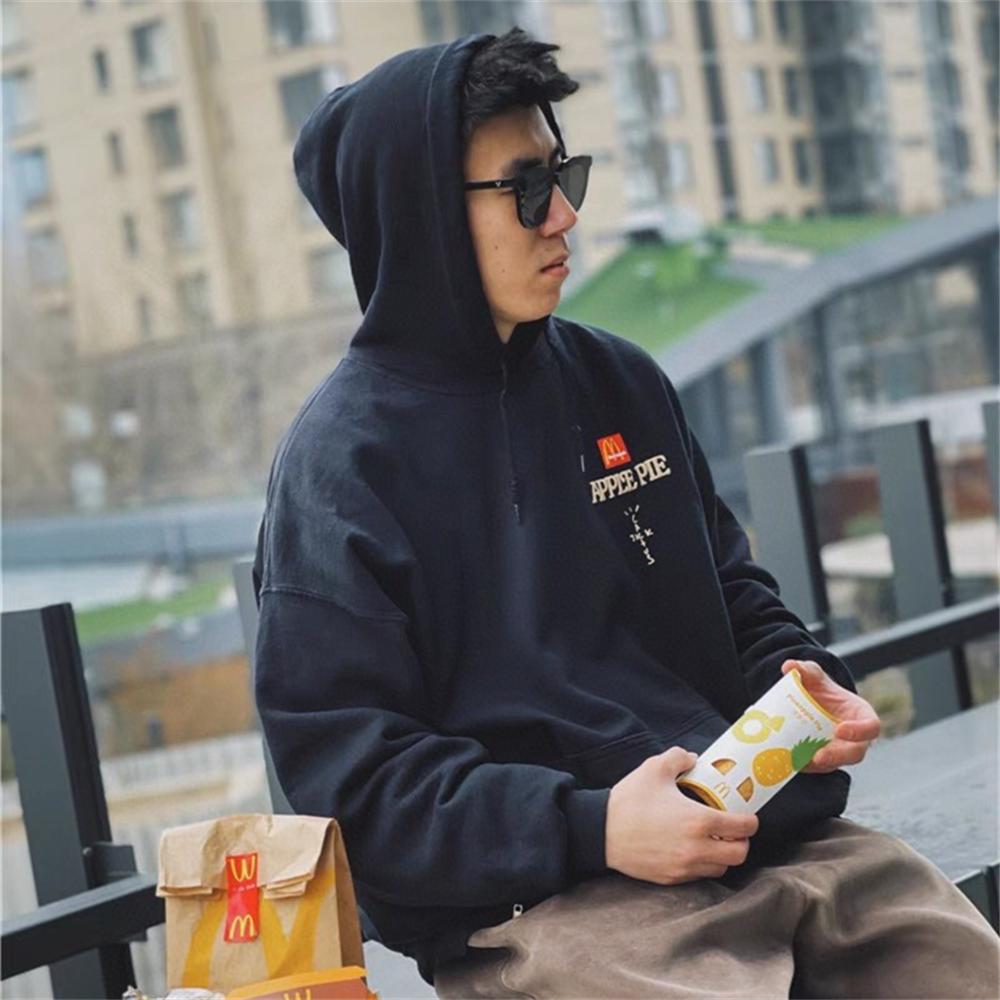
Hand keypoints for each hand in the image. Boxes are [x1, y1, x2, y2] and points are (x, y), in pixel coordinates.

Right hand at [605, 746, 759, 884]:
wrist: (601, 832)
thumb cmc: (629, 801)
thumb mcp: (654, 769)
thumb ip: (678, 757)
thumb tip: (692, 758)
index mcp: (698, 821)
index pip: (742, 828)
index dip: (750, 821)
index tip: (748, 816)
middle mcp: (696, 849)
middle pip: (739, 854)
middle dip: (742, 842)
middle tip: (734, 830)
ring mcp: (684, 867)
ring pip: (721, 868)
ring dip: (723, 855)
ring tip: (715, 841)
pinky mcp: (672, 878)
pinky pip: (699, 876)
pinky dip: (704, 864)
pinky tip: (694, 850)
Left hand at [780, 659, 880, 771]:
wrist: (811, 704)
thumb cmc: (822, 690)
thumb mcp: (815, 676)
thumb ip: (805, 669)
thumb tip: (789, 666)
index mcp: (862, 716)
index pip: (871, 727)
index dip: (859, 731)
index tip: (840, 730)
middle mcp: (855, 738)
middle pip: (855, 754)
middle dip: (837, 757)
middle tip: (819, 757)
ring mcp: (839, 752)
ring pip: (834, 764)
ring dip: (817, 765)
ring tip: (799, 761)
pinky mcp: (823, 761)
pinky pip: (817, 768)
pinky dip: (804, 766)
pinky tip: (789, 761)